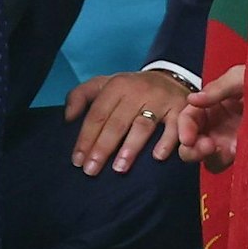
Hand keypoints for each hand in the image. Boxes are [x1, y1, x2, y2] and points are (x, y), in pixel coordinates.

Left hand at [64, 69, 192, 175]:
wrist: (170, 78)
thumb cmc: (130, 89)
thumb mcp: (104, 85)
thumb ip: (80, 96)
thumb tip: (67, 118)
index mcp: (116, 86)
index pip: (97, 115)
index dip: (86, 138)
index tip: (78, 161)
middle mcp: (137, 91)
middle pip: (117, 123)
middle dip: (103, 148)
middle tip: (91, 170)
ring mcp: (160, 99)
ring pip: (143, 125)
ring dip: (130, 147)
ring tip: (119, 168)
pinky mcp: (180, 108)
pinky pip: (174, 127)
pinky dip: (167, 141)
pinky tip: (158, 157)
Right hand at [176, 63, 242, 172]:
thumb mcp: (241, 77)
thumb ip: (218, 89)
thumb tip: (192, 100)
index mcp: (210, 104)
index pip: (187, 118)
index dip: (184, 128)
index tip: (189, 138)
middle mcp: (215, 124)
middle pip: (190, 143)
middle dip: (192, 149)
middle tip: (207, 147)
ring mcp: (229, 140)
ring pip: (207, 158)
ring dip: (209, 157)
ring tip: (225, 150)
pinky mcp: (243, 152)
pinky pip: (228, 163)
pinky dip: (229, 160)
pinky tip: (240, 150)